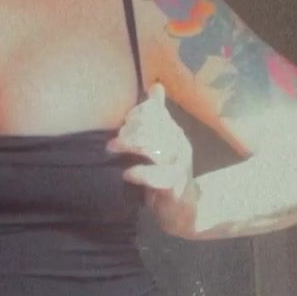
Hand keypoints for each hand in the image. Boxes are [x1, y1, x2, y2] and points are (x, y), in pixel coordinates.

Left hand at [106, 83, 198, 232]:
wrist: (184, 210)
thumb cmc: (167, 173)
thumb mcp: (162, 142)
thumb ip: (156, 117)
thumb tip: (156, 85)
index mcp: (174, 132)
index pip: (154, 113)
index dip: (136, 114)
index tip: (123, 125)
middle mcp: (178, 145)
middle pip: (152, 127)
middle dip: (130, 130)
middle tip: (113, 142)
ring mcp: (178, 165)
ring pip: (154, 147)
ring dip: (130, 145)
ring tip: (112, 149)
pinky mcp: (173, 186)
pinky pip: (156, 176)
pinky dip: (139, 173)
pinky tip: (126, 174)